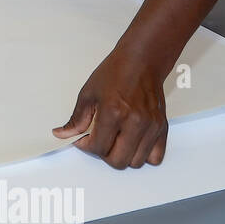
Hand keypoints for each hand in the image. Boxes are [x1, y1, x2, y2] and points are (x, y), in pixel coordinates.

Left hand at [52, 48, 168, 168]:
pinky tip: (132, 143)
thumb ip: (76, 118)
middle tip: (99, 140)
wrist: (142, 61)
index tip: (83, 138)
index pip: (98, 147)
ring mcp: (151, 126)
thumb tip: (62, 134)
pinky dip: (143, 156)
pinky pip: (155, 157)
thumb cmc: (116, 73)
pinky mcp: (162, 127)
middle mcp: (135, 121)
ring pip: (135, 162)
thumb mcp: (88, 93)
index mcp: (113, 112)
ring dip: (123, 156)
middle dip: (104, 154)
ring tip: (116, 140)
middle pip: (118, 161)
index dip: (85, 146)